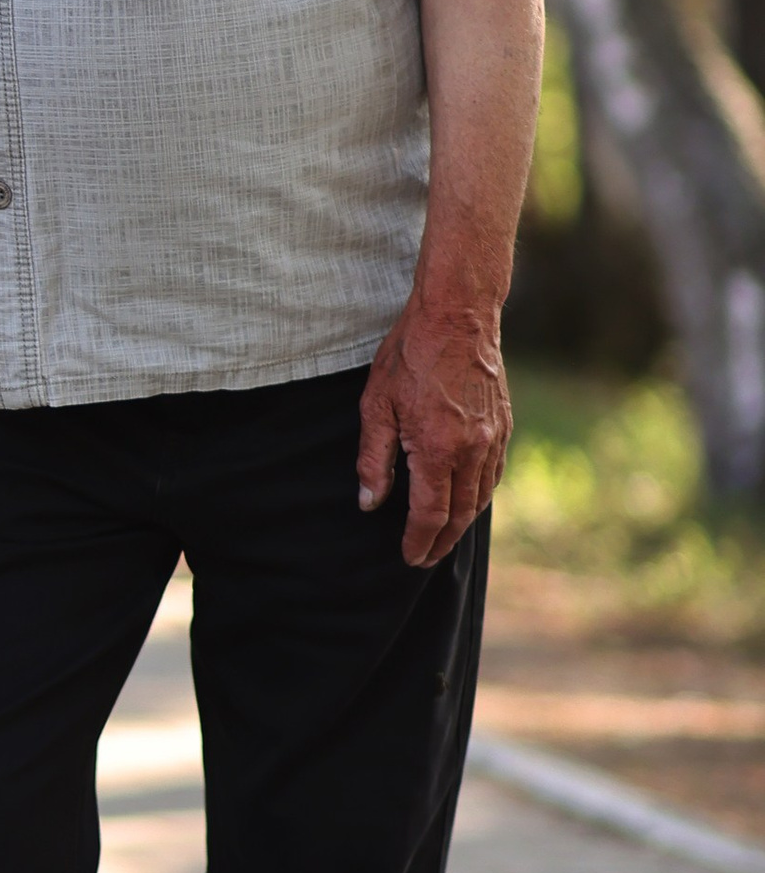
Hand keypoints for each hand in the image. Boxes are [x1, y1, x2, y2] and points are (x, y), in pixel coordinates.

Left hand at [355, 291, 511, 566]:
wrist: (458, 314)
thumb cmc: (410, 355)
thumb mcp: (376, 405)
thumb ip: (373, 459)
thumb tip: (369, 503)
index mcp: (437, 448)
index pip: (430, 515)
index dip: (419, 541)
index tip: (408, 557)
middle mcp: (471, 450)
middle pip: (459, 514)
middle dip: (441, 542)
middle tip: (424, 558)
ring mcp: (493, 438)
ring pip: (481, 497)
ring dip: (462, 523)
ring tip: (442, 537)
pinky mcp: (504, 425)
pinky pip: (493, 474)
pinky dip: (480, 495)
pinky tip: (467, 500)